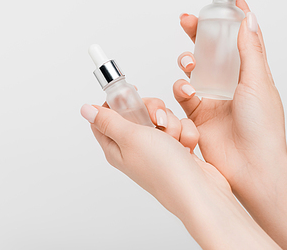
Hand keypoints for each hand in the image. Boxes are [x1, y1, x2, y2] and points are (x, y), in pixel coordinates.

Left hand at [80, 99, 278, 248]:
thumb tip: (86, 109)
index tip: (132, 93)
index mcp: (116, 146)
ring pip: (161, 117)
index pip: (105, 116)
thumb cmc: (163, 169)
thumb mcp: (130, 138)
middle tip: (157, 120)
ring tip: (174, 139)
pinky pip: (179, 127)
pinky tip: (186, 147)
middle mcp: (134, 147)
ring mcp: (156, 149)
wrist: (200, 193)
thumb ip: (108, 120)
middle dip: (152, 109)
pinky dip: (185, 133)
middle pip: (136, 112)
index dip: (116, 102)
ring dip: (172, 123)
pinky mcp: (176, 149)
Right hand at [176, 0, 286, 248]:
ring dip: (188, 62)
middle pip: (211, 50)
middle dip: (198, 33)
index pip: (239, 39)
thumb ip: (250, 51)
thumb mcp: (258, 83)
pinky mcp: (196, 113)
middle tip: (187, 20)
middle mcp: (230, 83)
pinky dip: (181, 89)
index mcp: (249, 73)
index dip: (230, 20)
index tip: (223, 0)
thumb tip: (247, 19)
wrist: (250, 167)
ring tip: (189, 64)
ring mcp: (212, 98)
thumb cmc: (262, 128)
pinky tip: (187, 91)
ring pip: (193, 70)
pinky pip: (182, 94)